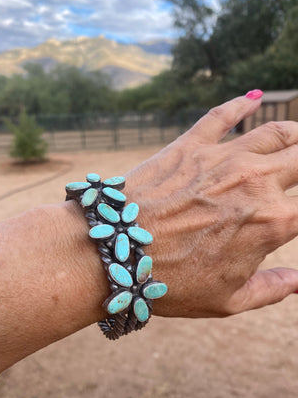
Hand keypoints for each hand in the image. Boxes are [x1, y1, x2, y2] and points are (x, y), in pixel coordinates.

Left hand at [125, 94, 297, 317]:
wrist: (117, 252)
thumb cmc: (171, 283)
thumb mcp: (228, 299)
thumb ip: (271, 289)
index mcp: (273, 222)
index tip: (297, 216)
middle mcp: (255, 182)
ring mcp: (223, 158)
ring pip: (274, 133)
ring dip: (294, 133)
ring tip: (297, 137)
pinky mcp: (190, 144)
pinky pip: (222, 116)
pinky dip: (241, 104)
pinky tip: (253, 97)